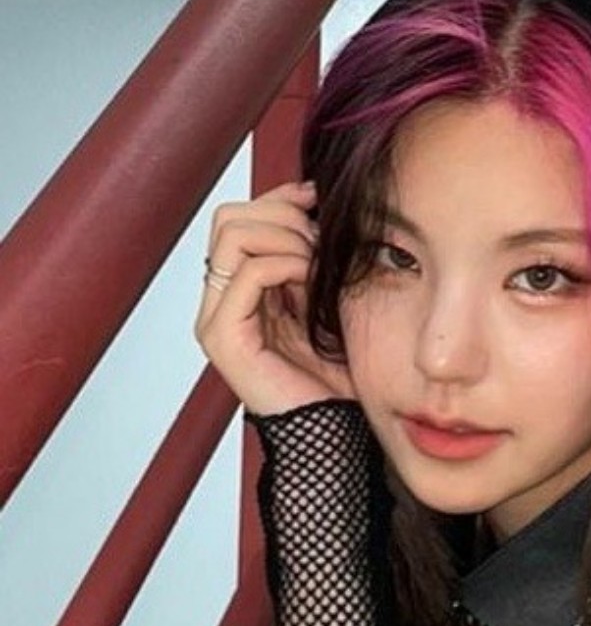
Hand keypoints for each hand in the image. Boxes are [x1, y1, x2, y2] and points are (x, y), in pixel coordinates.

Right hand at [195, 180, 355, 415]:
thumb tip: (311, 195)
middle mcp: (221, 301)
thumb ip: (312, 255)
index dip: (278, 199)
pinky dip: (284, 265)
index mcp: (241, 291)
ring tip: (317, 264)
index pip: (240, 217)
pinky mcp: (224, 338)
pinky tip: (310, 282)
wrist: (335, 430)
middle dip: (281, 215)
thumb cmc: (337, 373)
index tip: (317, 198)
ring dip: (285, 238)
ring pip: (232, 236)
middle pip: (228, 218)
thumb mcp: (327, 298)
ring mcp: (217, 319)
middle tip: (320, 241)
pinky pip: (245, 274)